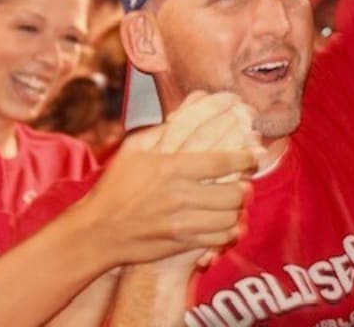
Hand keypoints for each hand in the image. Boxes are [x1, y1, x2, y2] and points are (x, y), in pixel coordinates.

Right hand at [79, 146, 255, 265]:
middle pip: (233, 192)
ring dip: (238, 210)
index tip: (254, 154)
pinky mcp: (181, 242)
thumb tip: (186, 111)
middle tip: (246, 183)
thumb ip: (162, 131)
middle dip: (246, 187)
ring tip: (237, 203)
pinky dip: (229, 232)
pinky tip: (228, 225)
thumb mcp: (133, 150)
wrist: (99, 230)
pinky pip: (219, 238)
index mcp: (171, 167)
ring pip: (229, 217)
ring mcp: (182, 221)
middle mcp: (180, 195)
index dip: (245, 157)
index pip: (222, 161)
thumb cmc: (115, 186)